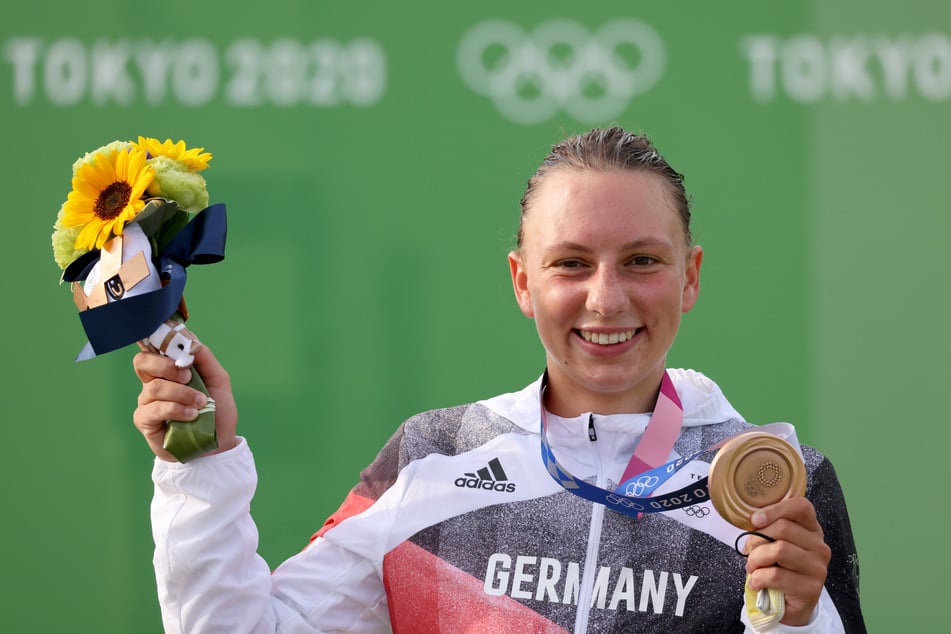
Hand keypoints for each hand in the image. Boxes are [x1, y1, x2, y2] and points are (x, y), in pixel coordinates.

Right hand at [133, 345, 237, 461]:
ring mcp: (148, 402)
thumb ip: (205, 358)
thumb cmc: (217, 412)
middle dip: (166, 366)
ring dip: (182, 393)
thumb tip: (190, 340)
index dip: (161, 343)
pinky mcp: (145, 421)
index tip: (181, 351)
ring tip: (200, 403)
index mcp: (169, 370)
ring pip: (154, 387)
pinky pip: (155, 409)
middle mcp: (154, 383)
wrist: (218, 444)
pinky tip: (191, 415)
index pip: (153, 348)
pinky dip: (176, 409)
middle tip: (188, 376)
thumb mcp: (218, 380)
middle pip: (143, 362)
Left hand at [744, 497, 830, 625]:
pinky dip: (758, 578)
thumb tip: (752, 522)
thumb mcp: (774, 545)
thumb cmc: (779, 569)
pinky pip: (776, 575)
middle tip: (748, 551)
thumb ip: (768, 530)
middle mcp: (819, 546)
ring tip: (752, 567)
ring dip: (756, 559)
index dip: (776, 509)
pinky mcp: (811, 588)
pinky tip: (756, 583)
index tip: (756, 520)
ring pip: (779, 550)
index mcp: (811, 530)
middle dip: (756, 539)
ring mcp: (818, 568)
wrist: (789, 605)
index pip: (801, 506)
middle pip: (782, 528)